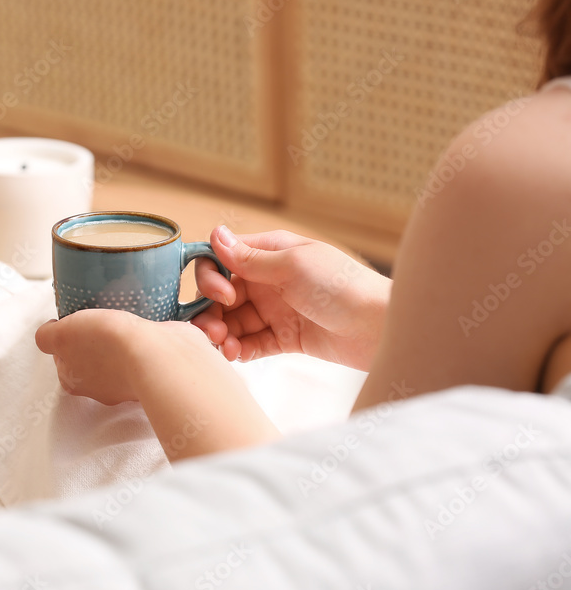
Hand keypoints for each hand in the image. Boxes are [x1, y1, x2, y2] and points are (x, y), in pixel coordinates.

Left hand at [36, 309, 148, 405]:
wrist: (155, 353)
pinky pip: (143, 354)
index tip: (76, 324)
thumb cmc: (105, 343)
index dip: (66, 338)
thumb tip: (47, 333)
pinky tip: (144, 330)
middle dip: (92, 341)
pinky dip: (143, 343)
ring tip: (124, 322)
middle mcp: (99, 387)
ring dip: (119, 342)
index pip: (62, 358)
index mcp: (73, 381)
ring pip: (116, 358)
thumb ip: (46, 337)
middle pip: (88, 359)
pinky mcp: (153, 371)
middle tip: (99, 322)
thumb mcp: (61, 335)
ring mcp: (128, 382)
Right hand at [192, 226, 390, 370]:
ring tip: (224, 348)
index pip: (222, 260)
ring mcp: (275, 310)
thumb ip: (250, 258)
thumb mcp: (293, 265)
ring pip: (233, 322)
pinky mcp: (285, 338)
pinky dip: (239, 349)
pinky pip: (251, 343)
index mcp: (269, 254)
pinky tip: (237, 355)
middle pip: (221, 295)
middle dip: (210, 312)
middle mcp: (267, 280)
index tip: (222, 296)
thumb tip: (214, 234)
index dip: (211, 278)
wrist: (380, 326)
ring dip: (221, 334)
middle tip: (212, 332)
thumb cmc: (343, 285)